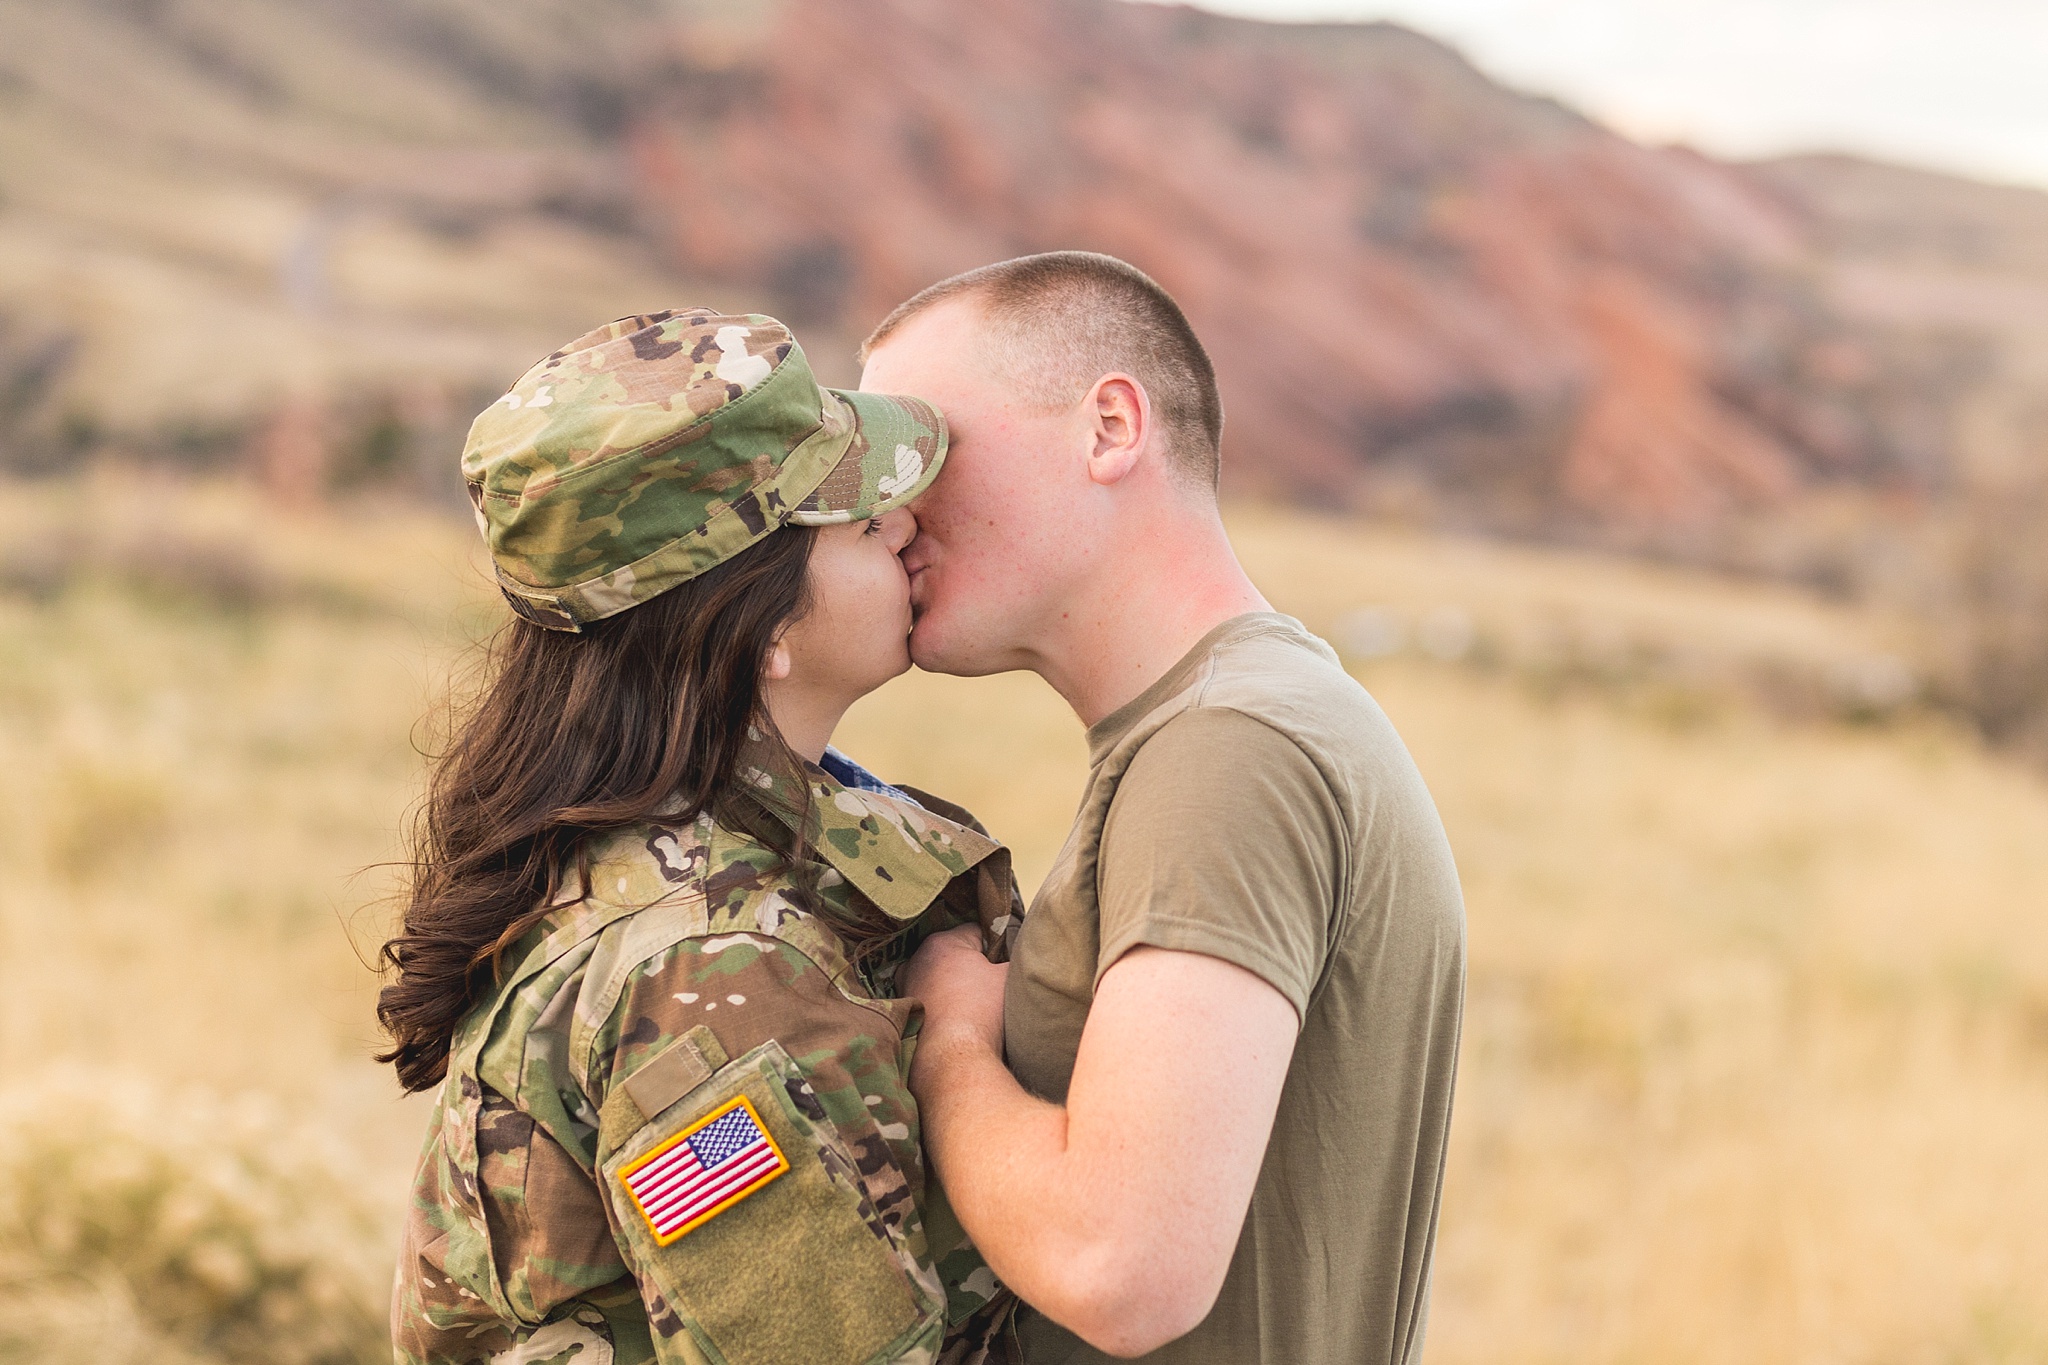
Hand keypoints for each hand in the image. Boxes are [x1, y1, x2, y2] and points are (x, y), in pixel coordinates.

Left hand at [901, 923, 1006, 1071]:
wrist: (953, 1059)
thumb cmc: (981, 1012)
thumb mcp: (1009, 977)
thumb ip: (1013, 958)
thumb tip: (1012, 957)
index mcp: (941, 943)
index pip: (977, 932)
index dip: (996, 946)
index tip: (1006, 965)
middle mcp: (916, 960)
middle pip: (955, 956)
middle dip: (973, 968)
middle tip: (992, 987)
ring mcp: (906, 988)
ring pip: (941, 980)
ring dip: (955, 989)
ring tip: (976, 1009)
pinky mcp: (904, 1015)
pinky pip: (931, 1003)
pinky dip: (943, 1009)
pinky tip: (959, 1023)